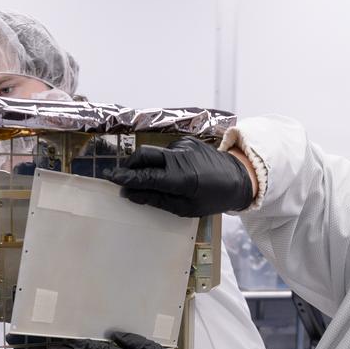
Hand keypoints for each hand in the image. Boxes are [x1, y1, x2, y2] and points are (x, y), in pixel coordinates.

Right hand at [107, 137, 254, 216]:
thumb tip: (130, 194)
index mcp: (182, 178)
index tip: (110, 178)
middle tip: (122, 178)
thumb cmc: (212, 198)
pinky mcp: (186, 140)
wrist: (238, 178)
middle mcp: (181, 156)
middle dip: (130, 166)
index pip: (146, 176)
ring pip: (155, 154)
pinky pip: (166, 152)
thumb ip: (156, 200)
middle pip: (144, 155)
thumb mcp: (185, 208)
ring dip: (148, 166)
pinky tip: (172, 173)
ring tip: (155, 181)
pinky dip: (162, 163)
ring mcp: (183, 145)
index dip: (126, 178)